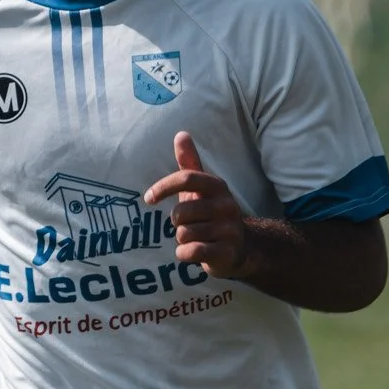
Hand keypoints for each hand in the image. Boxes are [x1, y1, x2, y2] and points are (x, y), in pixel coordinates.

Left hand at [143, 131, 249, 279]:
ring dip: (182, 240)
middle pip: (180, 212)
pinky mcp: (226, 252)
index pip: (186, 178)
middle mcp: (226, 206)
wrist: (241, 248)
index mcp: (217, 187)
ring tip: (197, 238)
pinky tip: (193, 252)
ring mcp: (229, 229)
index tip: (148, 198)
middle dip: (176, 222)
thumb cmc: (211, 214)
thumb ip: (189, 163)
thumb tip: (181, 133)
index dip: (163, 187)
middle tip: (188, 225)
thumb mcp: (201, 189)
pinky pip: (191, 252)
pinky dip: (184, 254)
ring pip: (184, 234)